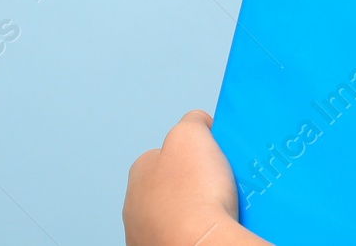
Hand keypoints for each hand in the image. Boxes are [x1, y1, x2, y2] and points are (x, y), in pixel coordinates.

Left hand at [123, 110, 244, 245]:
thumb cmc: (194, 197)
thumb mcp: (191, 133)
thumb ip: (191, 122)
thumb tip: (197, 122)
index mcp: (140, 171)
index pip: (167, 152)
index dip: (193, 152)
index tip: (212, 157)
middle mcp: (136, 204)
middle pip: (173, 185)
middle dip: (195, 184)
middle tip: (219, 186)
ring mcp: (147, 233)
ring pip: (178, 214)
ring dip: (196, 211)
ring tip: (219, 211)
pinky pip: (184, 236)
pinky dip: (198, 232)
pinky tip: (212, 230)